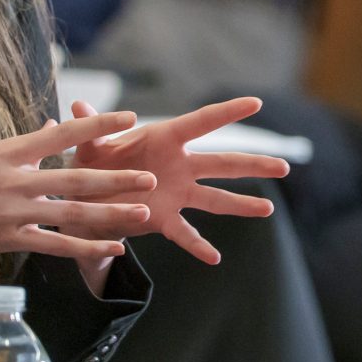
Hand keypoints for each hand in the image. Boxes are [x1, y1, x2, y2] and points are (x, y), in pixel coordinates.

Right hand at [0, 111, 162, 289]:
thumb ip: (24, 146)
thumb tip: (51, 127)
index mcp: (9, 152)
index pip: (61, 135)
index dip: (97, 126)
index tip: (130, 118)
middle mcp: (15, 181)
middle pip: (75, 179)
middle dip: (116, 178)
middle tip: (150, 177)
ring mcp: (14, 213)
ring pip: (72, 214)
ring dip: (111, 214)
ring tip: (142, 212)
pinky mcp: (10, 240)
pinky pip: (56, 246)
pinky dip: (87, 248)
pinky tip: (113, 247)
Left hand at [61, 97, 289, 264]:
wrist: (85, 200)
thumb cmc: (93, 163)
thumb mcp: (89, 144)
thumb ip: (90, 128)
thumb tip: (77, 108)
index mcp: (165, 138)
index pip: (202, 121)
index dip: (228, 111)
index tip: (256, 103)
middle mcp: (179, 165)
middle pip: (222, 163)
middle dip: (253, 165)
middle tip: (283, 167)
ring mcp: (177, 193)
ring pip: (215, 198)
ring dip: (241, 205)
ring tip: (268, 209)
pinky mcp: (165, 218)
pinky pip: (185, 233)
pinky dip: (198, 246)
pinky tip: (215, 258)